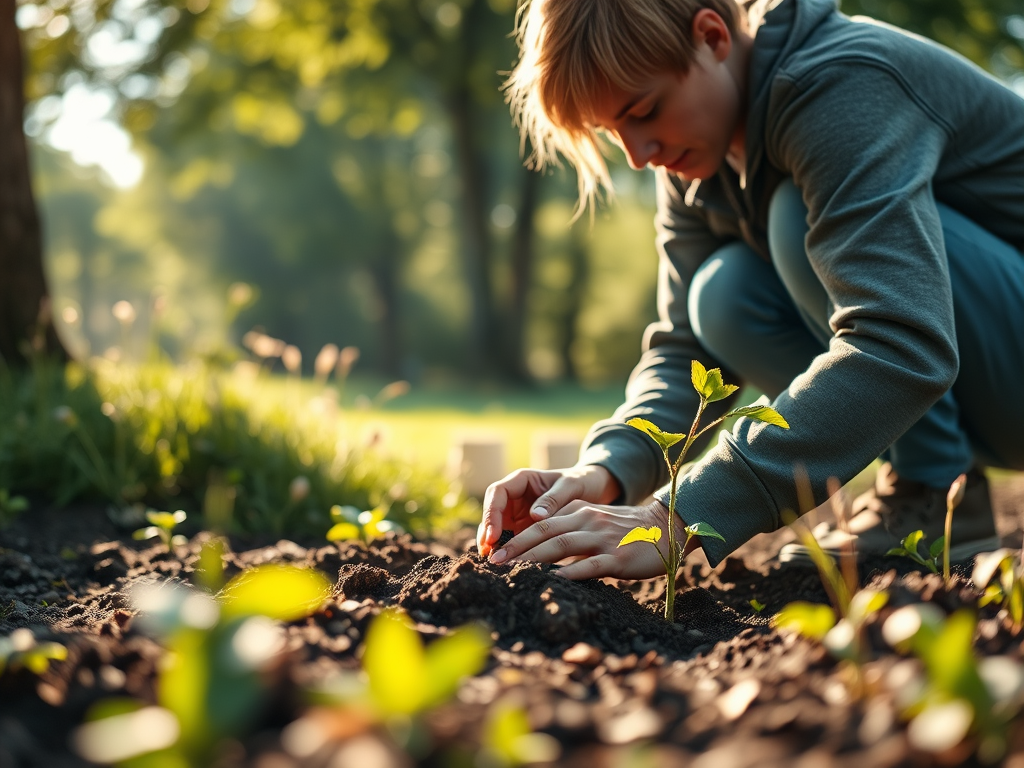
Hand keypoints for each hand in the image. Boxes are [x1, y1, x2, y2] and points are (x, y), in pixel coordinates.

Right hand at [476, 465, 620, 556]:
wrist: (592, 489)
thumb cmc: (581, 482)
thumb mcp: (571, 486)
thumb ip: (554, 498)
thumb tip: (536, 516)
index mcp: (521, 480)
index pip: (497, 493)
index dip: (491, 514)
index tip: (494, 535)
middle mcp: (515, 496)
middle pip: (492, 514)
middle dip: (488, 534)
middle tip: (490, 556)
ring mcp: (518, 513)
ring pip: (498, 529)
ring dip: (494, 546)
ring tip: (496, 565)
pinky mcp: (524, 529)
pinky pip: (511, 539)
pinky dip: (509, 552)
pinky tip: (509, 566)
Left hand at [487, 499, 700, 580]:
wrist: (668, 527)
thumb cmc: (630, 530)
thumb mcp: (598, 521)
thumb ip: (573, 528)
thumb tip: (545, 545)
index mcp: (580, 513)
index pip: (541, 522)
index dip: (516, 536)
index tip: (496, 550)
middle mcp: (588, 522)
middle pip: (544, 532)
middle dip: (516, 547)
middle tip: (493, 561)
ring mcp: (602, 539)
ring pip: (560, 545)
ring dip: (533, 559)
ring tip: (512, 571)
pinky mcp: (617, 558)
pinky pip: (588, 565)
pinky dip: (568, 573)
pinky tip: (551, 581)